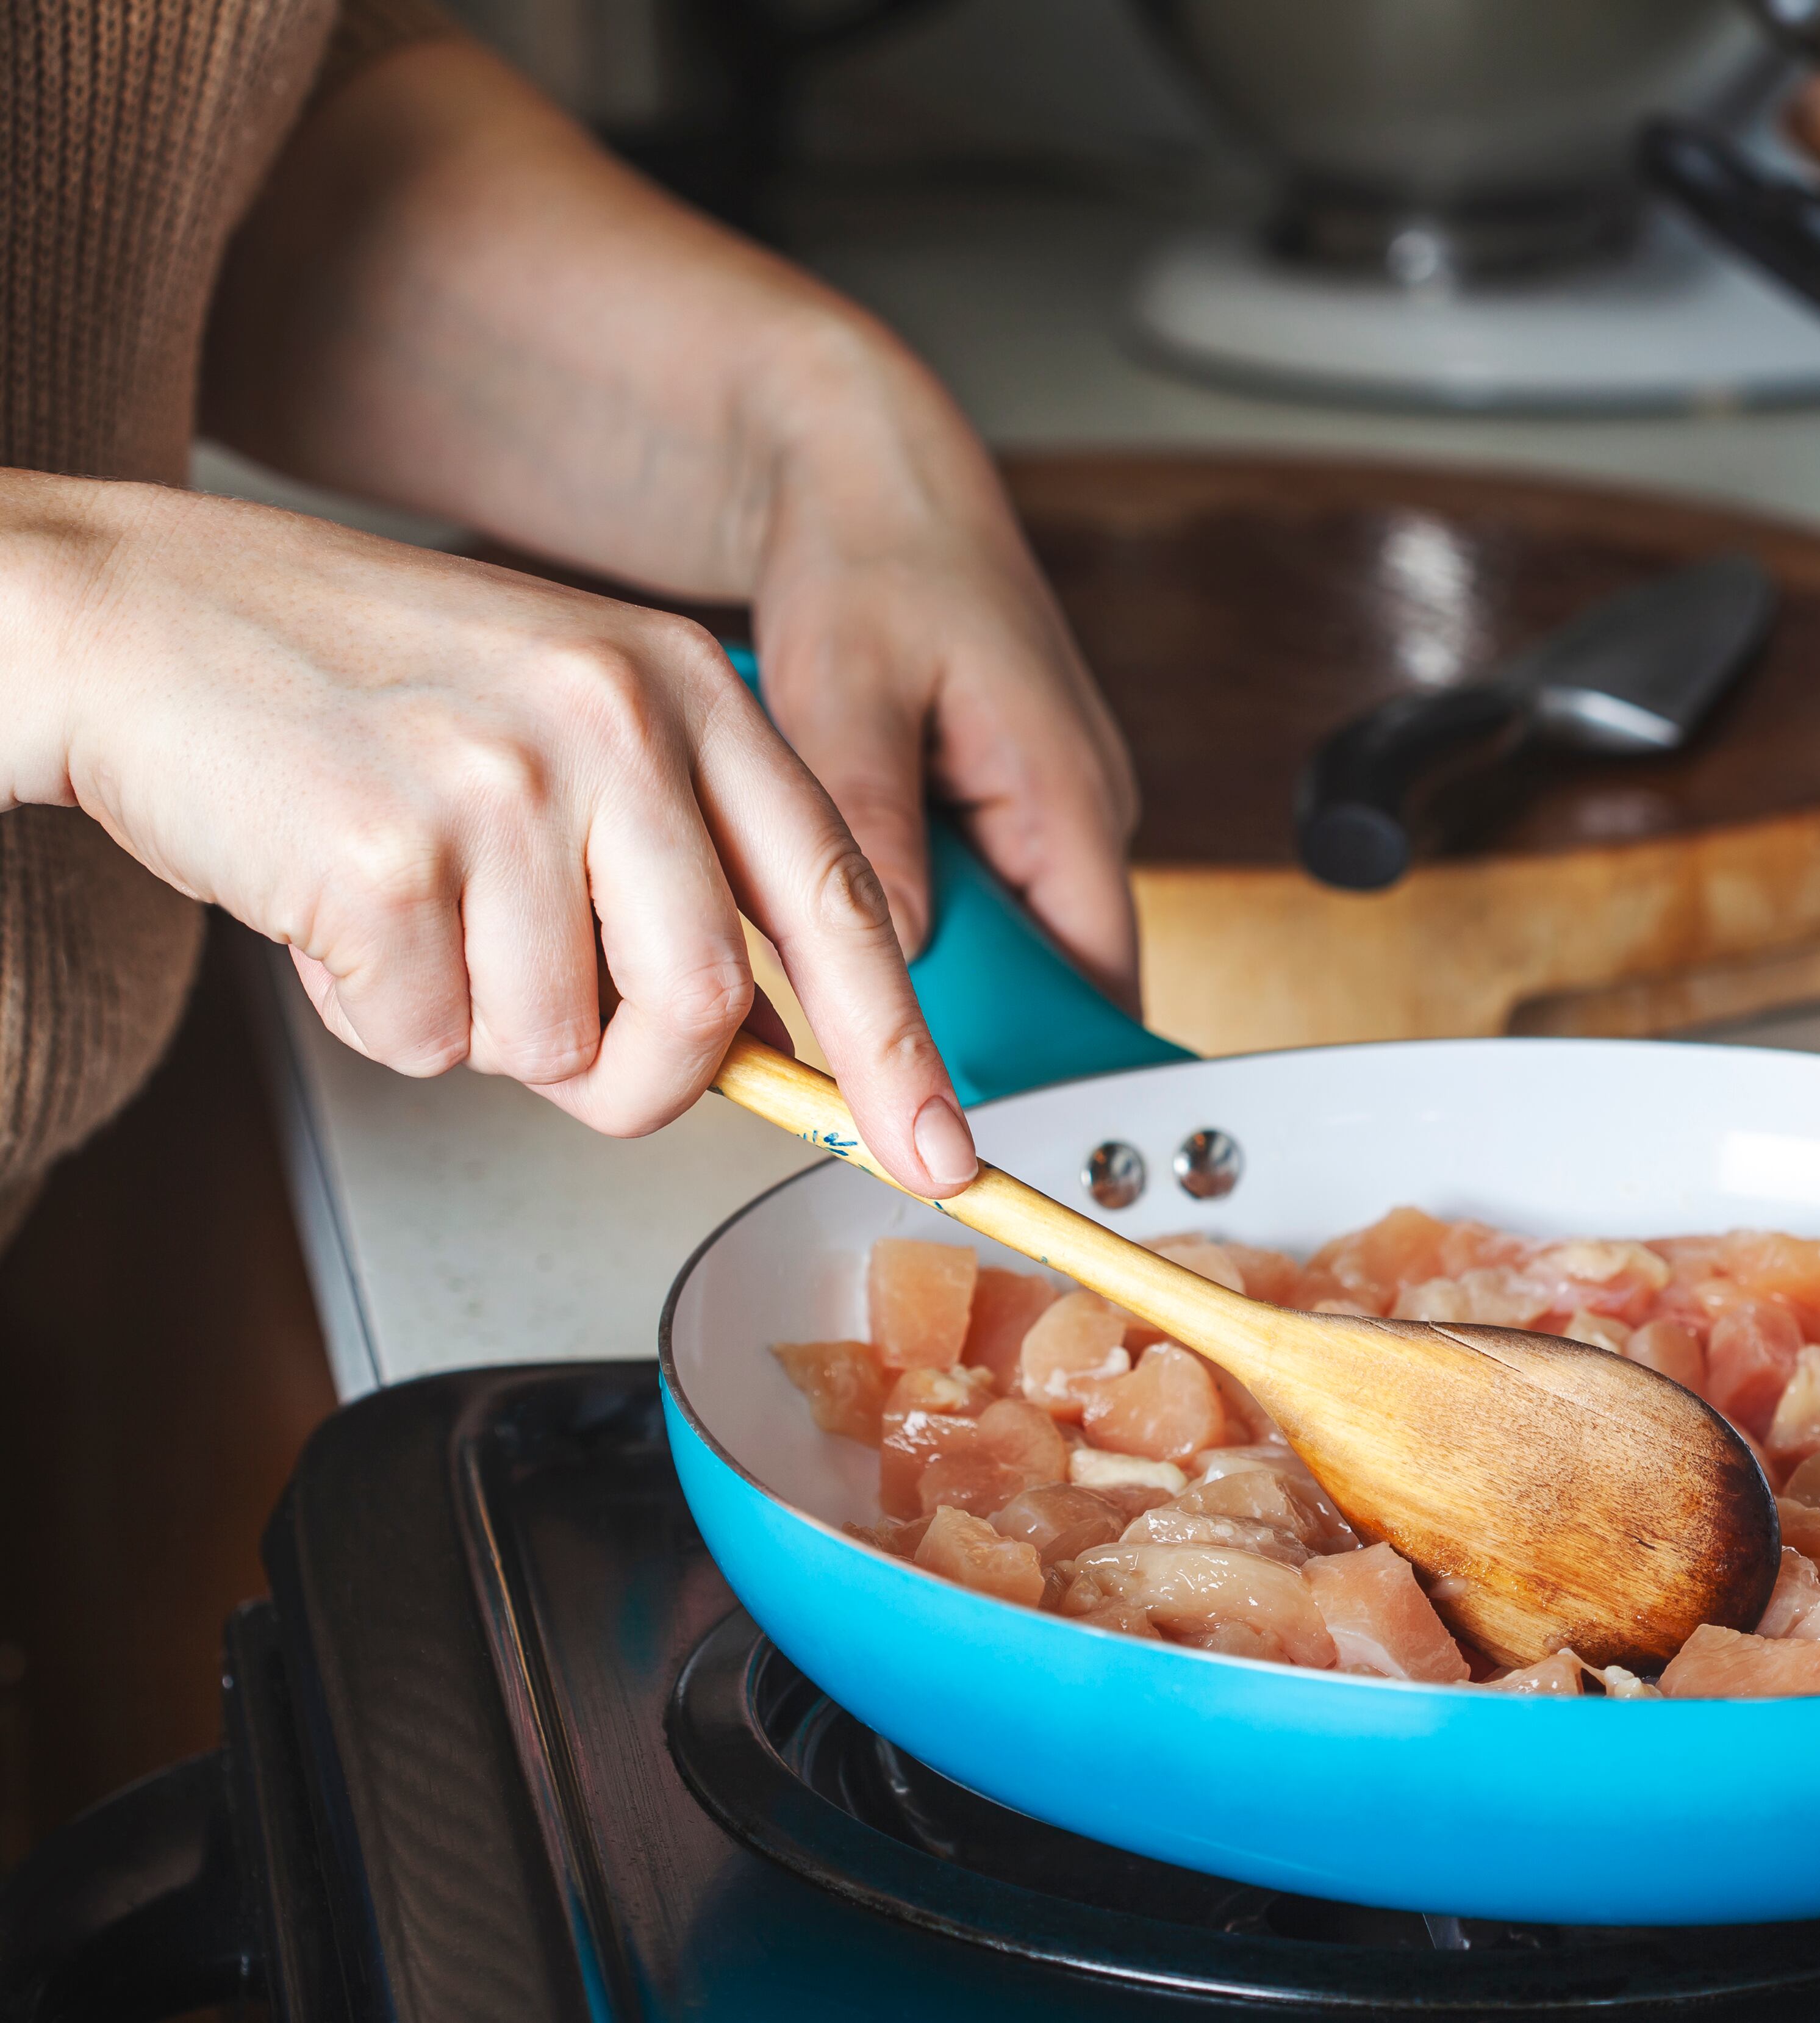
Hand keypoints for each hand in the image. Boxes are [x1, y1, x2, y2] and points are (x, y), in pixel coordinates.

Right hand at [7, 473, 981, 1196]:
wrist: (141, 613)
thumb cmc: (362, 689)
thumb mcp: (571, 723)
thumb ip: (686, 865)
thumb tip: (784, 1049)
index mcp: (685, 689)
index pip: (841, 898)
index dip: (899, 1052)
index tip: (940, 1161)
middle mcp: (614, 720)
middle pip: (707, 1010)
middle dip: (637, 1079)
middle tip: (559, 1044)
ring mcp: (500, 781)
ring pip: (553, 1044)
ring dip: (479, 1028)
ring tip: (415, 913)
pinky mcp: (381, 851)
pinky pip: (423, 1036)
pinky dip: (377, 1012)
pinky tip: (337, 906)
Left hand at [734, 342, 1140, 1005]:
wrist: (868, 468)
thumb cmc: (873, 551)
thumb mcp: (849, 689)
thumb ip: (870, 824)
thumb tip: (890, 951)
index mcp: (1067, 794)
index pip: (1096, 984)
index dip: (1049, 1071)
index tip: (978, 1132)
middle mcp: (1076, 814)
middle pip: (1049, 983)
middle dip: (965, 1034)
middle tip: (859, 1069)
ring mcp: (1041, 810)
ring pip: (1004, 947)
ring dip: (931, 977)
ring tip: (828, 987)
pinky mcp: (997, 802)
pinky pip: (972, 899)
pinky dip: (911, 923)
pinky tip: (834, 919)